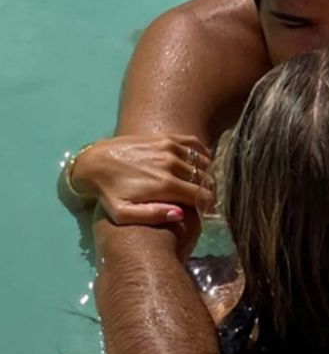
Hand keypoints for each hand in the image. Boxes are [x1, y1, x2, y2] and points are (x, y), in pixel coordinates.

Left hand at [72, 134, 215, 223]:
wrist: (94, 162)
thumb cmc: (109, 192)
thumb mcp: (123, 213)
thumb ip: (152, 216)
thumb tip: (180, 214)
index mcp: (165, 185)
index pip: (201, 195)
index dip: (209, 205)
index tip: (207, 212)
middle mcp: (172, 164)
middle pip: (205, 179)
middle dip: (209, 191)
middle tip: (206, 200)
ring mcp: (170, 147)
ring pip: (202, 162)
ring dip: (207, 174)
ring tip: (203, 185)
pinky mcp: (166, 137)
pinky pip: (194, 144)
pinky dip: (203, 154)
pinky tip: (201, 164)